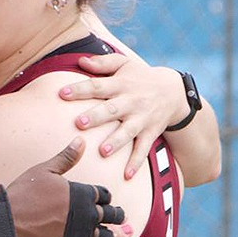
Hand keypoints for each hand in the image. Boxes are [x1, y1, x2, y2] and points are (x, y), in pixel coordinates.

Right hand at [0, 139, 125, 236]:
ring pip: (108, 236)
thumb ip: (66, 157)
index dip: (104, 198)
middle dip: (115, 215)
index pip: (106, 195)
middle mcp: (87, 212)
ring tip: (105, 235)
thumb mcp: (45, 171)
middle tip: (114, 217)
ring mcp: (82, 232)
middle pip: (113, 215)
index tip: (101, 201)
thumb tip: (81, 141)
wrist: (9, 219)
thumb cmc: (24, 194)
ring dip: (108, 235)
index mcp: (83, 192)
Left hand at [57, 54, 188, 178]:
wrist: (175, 91)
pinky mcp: (151, 132)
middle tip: (80, 123)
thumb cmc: (141, 77)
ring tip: (104, 152)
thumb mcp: (124, 64)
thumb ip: (103, 63)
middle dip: (96, 117)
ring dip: (116, 142)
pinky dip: (136, 162)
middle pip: (112, 109)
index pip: (98, 86)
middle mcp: (131, 101)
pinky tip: (126, 176)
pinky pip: (143, 149)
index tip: (62, 94)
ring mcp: (142, 118)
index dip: (80, 90)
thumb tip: (80, 60)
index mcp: (121, 84)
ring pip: (128, 131)